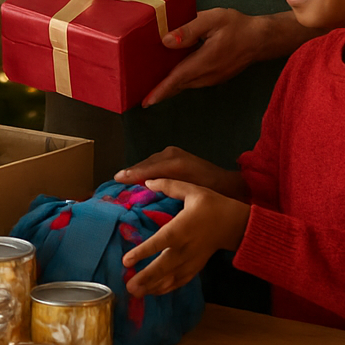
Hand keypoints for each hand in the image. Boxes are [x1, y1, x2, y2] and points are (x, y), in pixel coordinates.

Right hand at [114, 146, 248, 199]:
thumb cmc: (210, 191)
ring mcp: (173, 153)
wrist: (228, 184)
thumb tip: (146, 185)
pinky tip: (140, 176)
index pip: (147, 168)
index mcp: (174, 162)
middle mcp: (171, 154)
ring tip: (124, 179)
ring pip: (149, 162)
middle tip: (116, 180)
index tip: (117, 178)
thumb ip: (167, 187)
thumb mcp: (188, 190)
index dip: (131, 173)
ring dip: (138, 170)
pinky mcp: (175, 156)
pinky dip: (146, 168)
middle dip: (131, 171)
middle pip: (146, 163)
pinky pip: (155, 162)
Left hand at [121, 178, 249, 297]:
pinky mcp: (196, 267)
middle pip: (164, 266)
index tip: (126, 261)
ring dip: (153, 286)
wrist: (235, 224)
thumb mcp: (192, 190)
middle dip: (146, 277)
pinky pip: (180, 280)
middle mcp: (185, 247)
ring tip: (136, 293)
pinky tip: (153, 292)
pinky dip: (167, 288)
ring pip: (171, 277)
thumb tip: (148, 182)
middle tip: (129, 287)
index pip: (160, 242)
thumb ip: (169, 185)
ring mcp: (192, 260)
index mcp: (182, 228)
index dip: (143, 252)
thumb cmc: (212, 205)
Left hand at [147, 9, 318, 105]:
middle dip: (160, 92)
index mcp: (205, 61)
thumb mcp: (212, 20)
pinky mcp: (216, 77)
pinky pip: (193, 82)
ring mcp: (213, 78)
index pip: (178, 79)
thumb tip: (166, 41)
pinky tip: (172, 77)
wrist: (262, 38)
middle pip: (179, 86)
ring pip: (186, 85)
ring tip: (151, 88)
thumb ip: (188, 30)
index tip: (146, 101)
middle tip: (140, 97)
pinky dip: (180, 82)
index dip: (161, 90)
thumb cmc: (237, 26)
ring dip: (170, 88)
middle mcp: (208, 74)